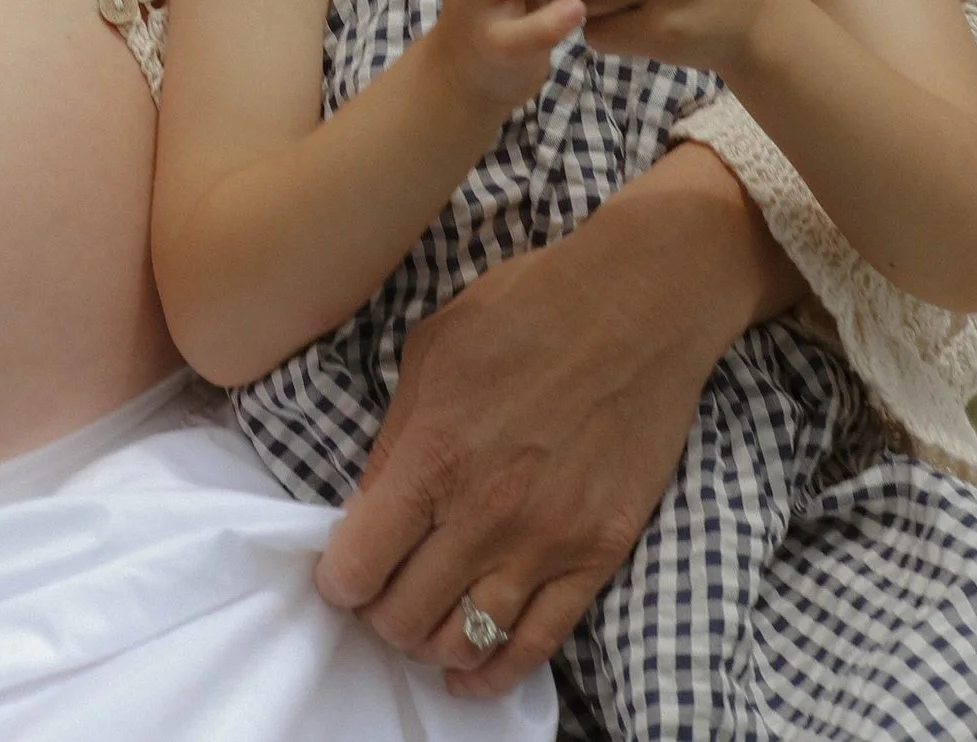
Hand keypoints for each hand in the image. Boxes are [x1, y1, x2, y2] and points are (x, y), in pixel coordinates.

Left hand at [316, 142, 795, 693]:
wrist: (638, 304)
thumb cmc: (528, 306)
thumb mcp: (431, 348)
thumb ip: (395, 435)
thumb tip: (371, 505)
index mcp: (433, 454)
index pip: (358, 566)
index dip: (337, 580)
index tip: (341, 570)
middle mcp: (486, 513)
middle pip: (403, 617)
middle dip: (378, 614)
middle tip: (382, 589)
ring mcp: (546, 541)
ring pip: (464, 640)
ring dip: (429, 641)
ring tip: (422, 617)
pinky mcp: (598, 554)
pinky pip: (538, 645)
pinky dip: (494, 673)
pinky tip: (468, 671)